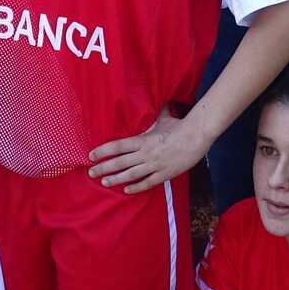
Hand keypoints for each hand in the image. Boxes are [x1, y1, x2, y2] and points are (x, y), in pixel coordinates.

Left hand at [88, 112, 208, 194]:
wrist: (197, 136)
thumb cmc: (179, 126)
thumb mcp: (162, 118)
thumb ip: (152, 114)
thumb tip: (150, 99)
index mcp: (143, 139)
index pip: (117, 146)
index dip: (103, 151)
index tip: (92, 155)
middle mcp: (146, 153)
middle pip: (120, 162)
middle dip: (104, 168)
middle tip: (91, 172)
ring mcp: (155, 165)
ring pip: (131, 174)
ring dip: (116, 179)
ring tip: (104, 182)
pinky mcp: (165, 174)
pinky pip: (148, 182)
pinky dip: (136, 187)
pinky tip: (127, 190)